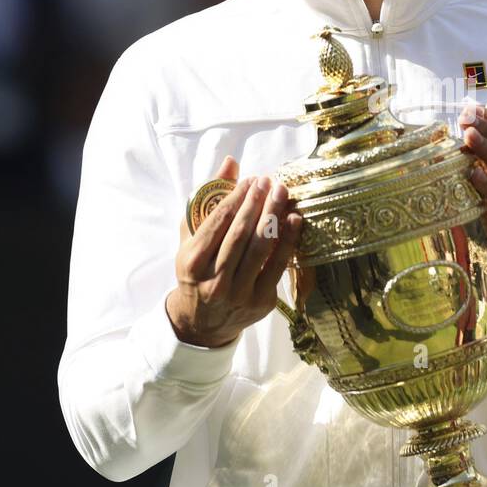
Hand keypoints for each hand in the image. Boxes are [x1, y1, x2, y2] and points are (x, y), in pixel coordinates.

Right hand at [166, 155, 302, 347]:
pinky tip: (295, 219)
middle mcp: (214, 280)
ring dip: (275, 215)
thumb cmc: (196, 272)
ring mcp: (239, 293)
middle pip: (241, 233)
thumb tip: (231, 163)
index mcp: (192, 262)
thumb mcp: (191, 239)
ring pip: (261, 248)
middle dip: (258, 202)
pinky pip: (278, 265)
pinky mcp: (261, 301)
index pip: (218, 222)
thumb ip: (209, 200)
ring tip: (282, 192)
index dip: (237, 197)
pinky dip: (289, 240)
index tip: (251, 179)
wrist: (202, 323)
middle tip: (270, 181)